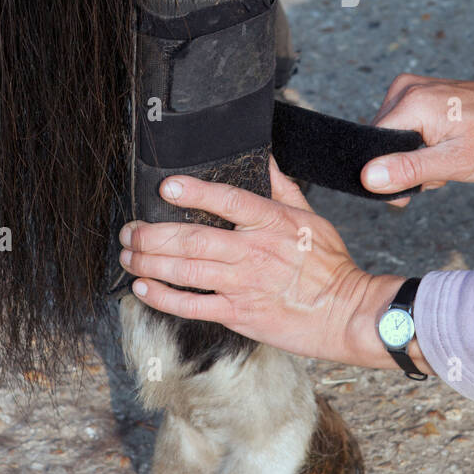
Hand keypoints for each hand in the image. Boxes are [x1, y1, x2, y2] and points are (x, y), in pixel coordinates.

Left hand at [118, 159, 416, 369]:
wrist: (345, 313)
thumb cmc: (330, 265)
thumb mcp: (311, 217)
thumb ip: (282, 187)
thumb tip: (265, 158)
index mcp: (271, 223)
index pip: (229, 200)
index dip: (195, 192)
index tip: (166, 187)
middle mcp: (253, 252)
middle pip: (193, 239)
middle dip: (153, 235)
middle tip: (130, 230)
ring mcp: (244, 285)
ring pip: (185, 272)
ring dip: (149, 263)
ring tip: (128, 255)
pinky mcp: (238, 315)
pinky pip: (192, 306)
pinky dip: (163, 297)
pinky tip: (143, 287)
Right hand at [362, 55, 473, 204]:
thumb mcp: (455, 162)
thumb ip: (410, 169)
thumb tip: (367, 177)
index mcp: (411, 103)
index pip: (371, 147)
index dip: (388, 173)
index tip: (420, 183)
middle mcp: (404, 88)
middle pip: (380, 143)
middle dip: (406, 165)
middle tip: (442, 167)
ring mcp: (408, 87)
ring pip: (390, 138)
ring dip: (413, 156)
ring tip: (447, 154)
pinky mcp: (414, 91)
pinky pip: (401, 127)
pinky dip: (418, 143)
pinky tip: (443, 143)